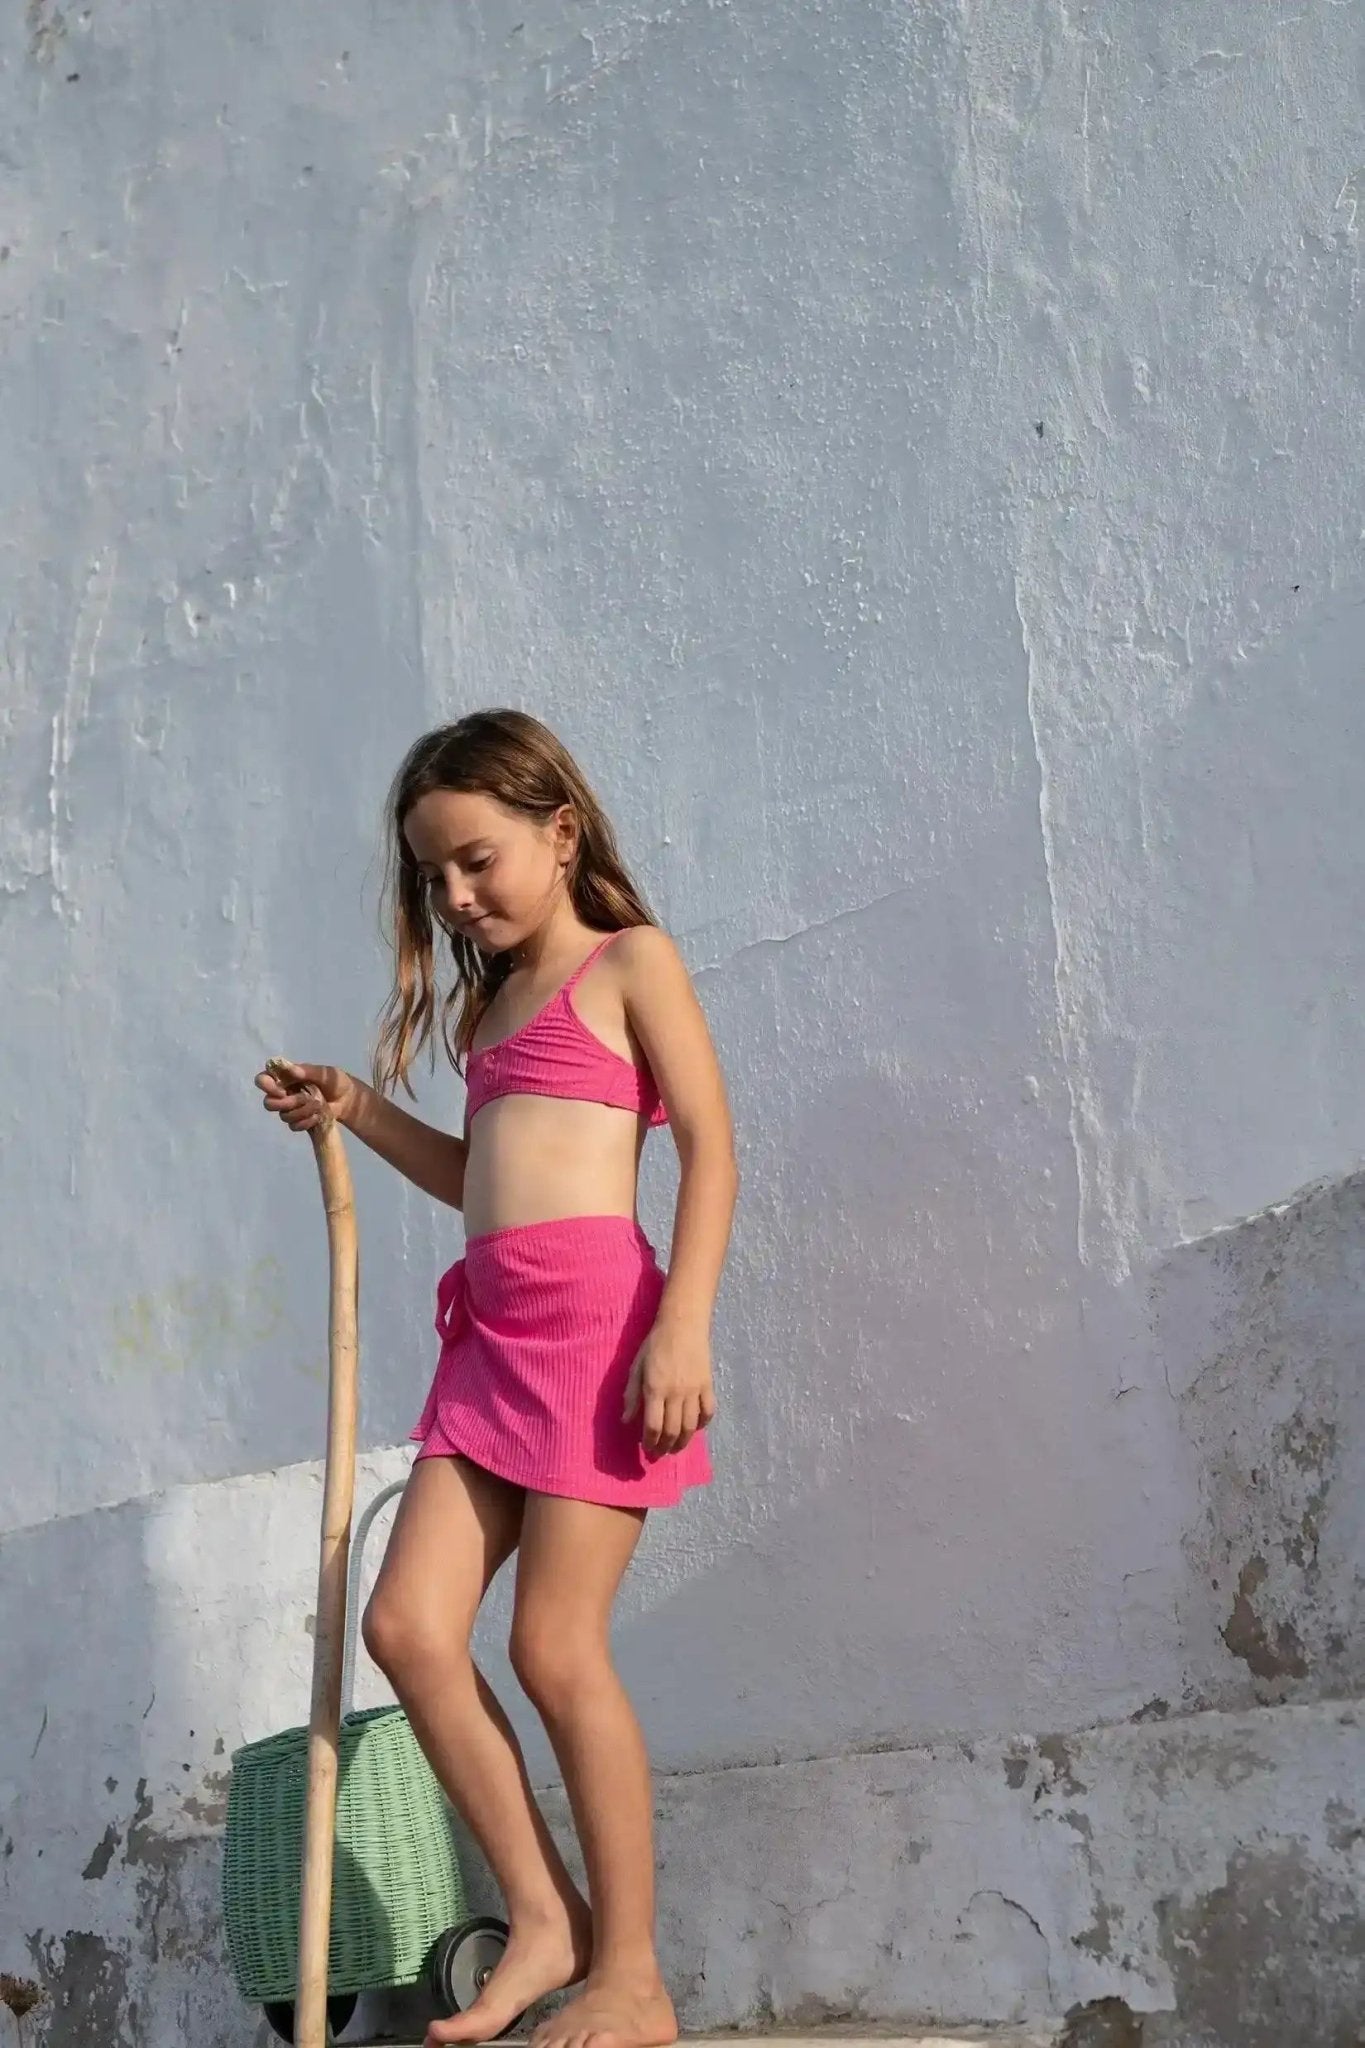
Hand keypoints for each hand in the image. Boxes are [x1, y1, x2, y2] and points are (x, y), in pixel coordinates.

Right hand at [254, 1058, 358, 1132]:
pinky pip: (294, 1126)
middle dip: (285, 1104)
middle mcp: (284, 1093)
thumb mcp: (325, 1073)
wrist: (348, 1100)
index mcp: (286, 1078)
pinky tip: (317, 1116)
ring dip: (302, 1112)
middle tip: (302, 1099)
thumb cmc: (336, 1081)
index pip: (263, 1080)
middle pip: (268, 1104)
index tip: (281, 1089)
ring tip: (318, 1105)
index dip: (267, 1086)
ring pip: (284, 1116)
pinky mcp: (298, 1121)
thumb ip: (308, 1071)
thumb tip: (292, 1069)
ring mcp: (290, 1109)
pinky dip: (306, 1122)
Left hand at [622, 1322, 716, 1455]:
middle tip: (660, 1453)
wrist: (683, 1325)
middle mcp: (675, 1393)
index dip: (649, 1442)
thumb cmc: (655, 1345)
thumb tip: (626, 1420)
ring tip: (676, 1448)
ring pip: (690, 1427)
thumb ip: (632, 1395)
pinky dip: (702, 1425)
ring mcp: (694, 1390)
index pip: (653, 1426)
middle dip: (665, 1447)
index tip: (647, 1448)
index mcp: (654, 1389)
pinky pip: (708, 1412)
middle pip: (672, 1431)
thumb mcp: (636, 1367)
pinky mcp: (708, 1385)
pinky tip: (694, 1428)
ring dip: (683, 1442)